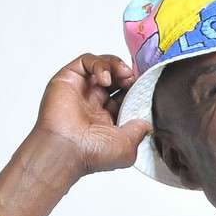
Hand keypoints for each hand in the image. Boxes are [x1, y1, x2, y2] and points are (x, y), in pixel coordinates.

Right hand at [29, 53, 151, 177]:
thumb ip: (140, 130)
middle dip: (128, 76)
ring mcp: (81, 90)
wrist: (66, 150)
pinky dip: (100, 64)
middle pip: (116, 78)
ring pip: (103, 66)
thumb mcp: (128, 147)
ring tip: (124, 74)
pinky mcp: (68, 79)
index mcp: (108, 119)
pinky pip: (86, 61)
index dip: (137, 89)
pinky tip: (106, 79)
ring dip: (116, 66)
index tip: (147, 88)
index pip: (126, 95)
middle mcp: (94, 103)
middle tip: (134, 80)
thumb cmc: (92, 154)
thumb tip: (149, 121)